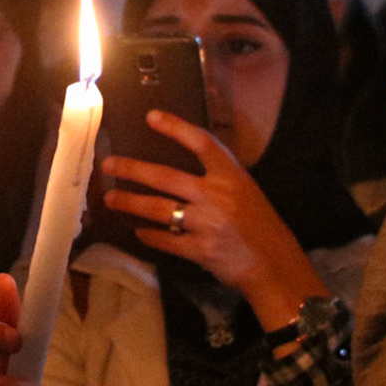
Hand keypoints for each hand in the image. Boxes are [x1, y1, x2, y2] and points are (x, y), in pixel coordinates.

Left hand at [101, 111, 326, 331]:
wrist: (276, 268)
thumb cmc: (262, 228)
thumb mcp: (247, 193)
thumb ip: (219, 180)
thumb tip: (182, 172)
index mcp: (233, 176)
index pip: (201, 143)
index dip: (176, 127)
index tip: (151, 117)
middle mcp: (217, 196)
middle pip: (165, 177)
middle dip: (132, 169)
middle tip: (109, 164)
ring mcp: (207, 224)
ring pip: (157, 208)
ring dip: (130, 202)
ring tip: (111, 199)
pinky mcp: (200, 251)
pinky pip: (165, 240)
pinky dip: (149, 236)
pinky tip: (138, 231)